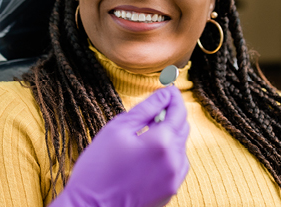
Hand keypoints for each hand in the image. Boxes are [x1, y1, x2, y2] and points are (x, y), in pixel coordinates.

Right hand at [50, 86, 189, 206]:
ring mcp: (175, 179)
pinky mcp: (170, 191)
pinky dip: (168, 155)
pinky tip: (148, 155)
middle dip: (171, 116)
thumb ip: (146, 109)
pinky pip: (177, 165)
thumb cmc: (98, 169)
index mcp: (162, 142)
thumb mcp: (118, 129)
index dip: (173, 97)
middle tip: (154, 109)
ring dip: (170, 136)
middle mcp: (175, 161)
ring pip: (181, 147)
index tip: (168, 89)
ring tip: (146, 136)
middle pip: (182, 128)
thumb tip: (165, 94)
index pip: (178, 111)